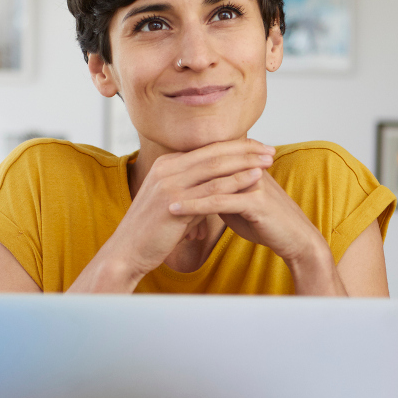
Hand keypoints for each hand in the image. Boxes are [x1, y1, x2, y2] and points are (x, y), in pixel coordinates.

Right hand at [105, 139, 276, 278]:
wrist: (127, 251)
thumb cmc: (151, 231)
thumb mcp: (171, 201)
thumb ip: (191, 189)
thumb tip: (214, 187)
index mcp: (166, 164)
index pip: (206, 149)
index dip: (234, 146)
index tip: (257, 147)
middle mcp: (166, 168)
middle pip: (213, 152)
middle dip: (245, 149)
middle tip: (269, 149)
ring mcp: (169, 183)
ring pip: (215, 166)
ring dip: (246, 162)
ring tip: (269, 160)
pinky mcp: (174, 202)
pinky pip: (212, 188)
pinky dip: (236, 181)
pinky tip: (255, 178)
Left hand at [166, 157, 328, 265]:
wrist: (295, 239)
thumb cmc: (266, 223)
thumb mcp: (238, 205)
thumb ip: (219, 193)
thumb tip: (198, 191)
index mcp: (244, 166)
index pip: (209, 159)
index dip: (185, 166)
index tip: (157, 174)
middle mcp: (248, 168)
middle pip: (207, 165)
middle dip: (178, 174)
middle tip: (149, 181)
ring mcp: (253, 182)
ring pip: (210, 181)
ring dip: (181, 188)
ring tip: (156, 195)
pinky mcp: (256, 201)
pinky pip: (218, 201)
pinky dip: (194, 206)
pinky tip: (175, 210)